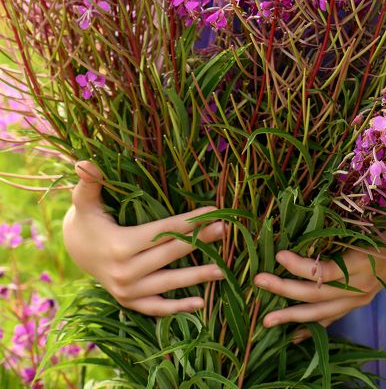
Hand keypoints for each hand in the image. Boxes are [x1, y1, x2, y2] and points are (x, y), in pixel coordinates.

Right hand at [62, 160, 225, 315]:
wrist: (75, 249)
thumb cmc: (87, 218)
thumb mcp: (85, 200)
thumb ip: (89, 182)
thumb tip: (84, 163)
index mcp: (119, 246)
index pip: (162, 232)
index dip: (189, 222)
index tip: (213, 211)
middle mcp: (124, 273)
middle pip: (169, 255)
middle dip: (199, 241)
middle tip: (225, 229)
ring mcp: (126, 291)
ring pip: (168, 285)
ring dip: (197, 277)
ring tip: (223, 270)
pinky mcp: (129, 302)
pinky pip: (156, 308)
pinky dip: (177, 308)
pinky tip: (201, 304)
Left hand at [253, 227, 385, 341]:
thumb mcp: (369, 223)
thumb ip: (341, 230)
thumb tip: (306, 218)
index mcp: (361, 263)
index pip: (325, 270)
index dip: (300, 265)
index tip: (279, 255)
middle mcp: (358, 287)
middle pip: (316, 294)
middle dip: (284, 289)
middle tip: (258, 281)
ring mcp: (358, 299)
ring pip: (320, 313)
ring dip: (291, 315)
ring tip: (266, 319)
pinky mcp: (358, 304)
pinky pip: (331, 320)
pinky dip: (311, 328)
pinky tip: (293, 334)